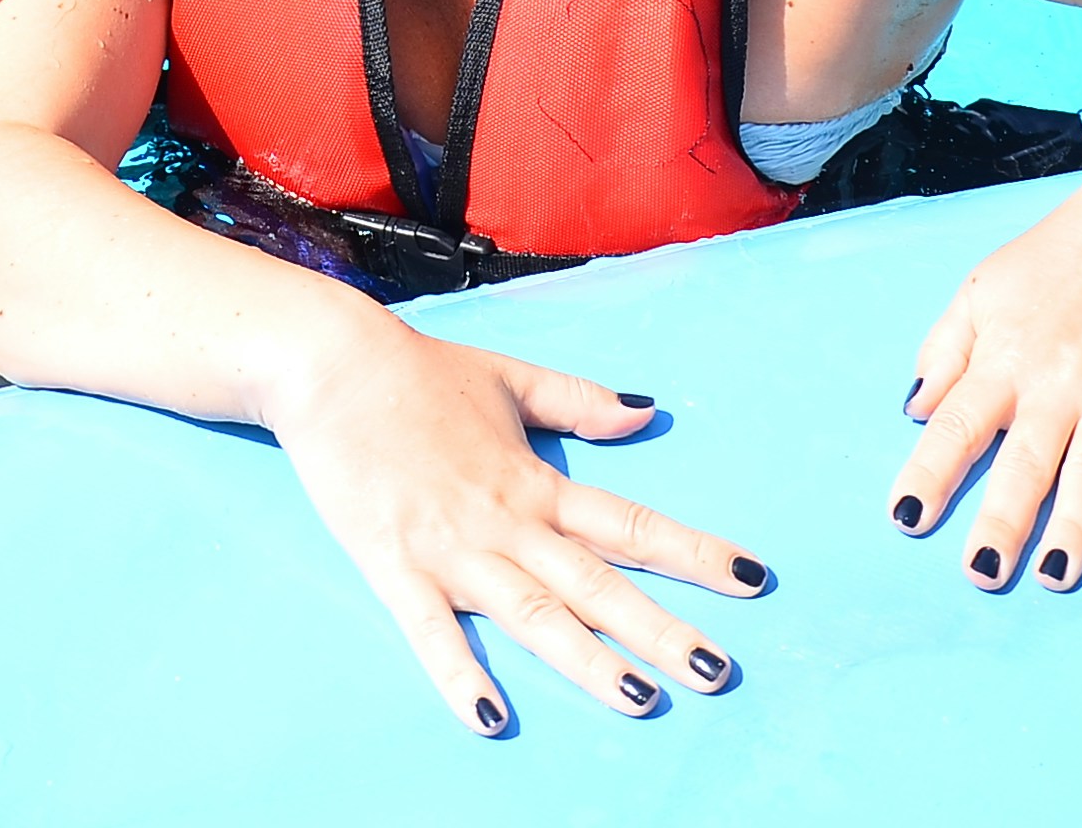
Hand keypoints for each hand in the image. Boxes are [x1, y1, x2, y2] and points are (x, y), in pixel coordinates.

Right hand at [259, 314, 768, 735]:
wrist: (329, 365)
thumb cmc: (417, 372)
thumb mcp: (511, 378)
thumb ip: (579, 401)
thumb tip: (647, 410)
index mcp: (537, 482)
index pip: (632, 524)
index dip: (695, 552)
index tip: (752, 578)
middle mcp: (507, 521)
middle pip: (597, 583)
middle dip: (661, 630)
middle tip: (719, 672)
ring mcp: (453, 548)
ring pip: (532, 613)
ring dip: (586, 659)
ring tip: (641, 700)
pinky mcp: (395, 565)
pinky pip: (431, 630)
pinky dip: (460, 674)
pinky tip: (490, 718)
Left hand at [891, 169, 1081, 587]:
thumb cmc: (1053, 261)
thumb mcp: (981, 289)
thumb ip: (944, 349)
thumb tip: (915, 411)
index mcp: (1004, 359)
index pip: (957, 426)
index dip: (929, 475)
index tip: (905, 520)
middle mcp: (1058, 384)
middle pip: (1024, 464)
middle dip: (1001, 522)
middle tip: (980, 573)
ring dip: (1075, 527)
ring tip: (1053, 574)